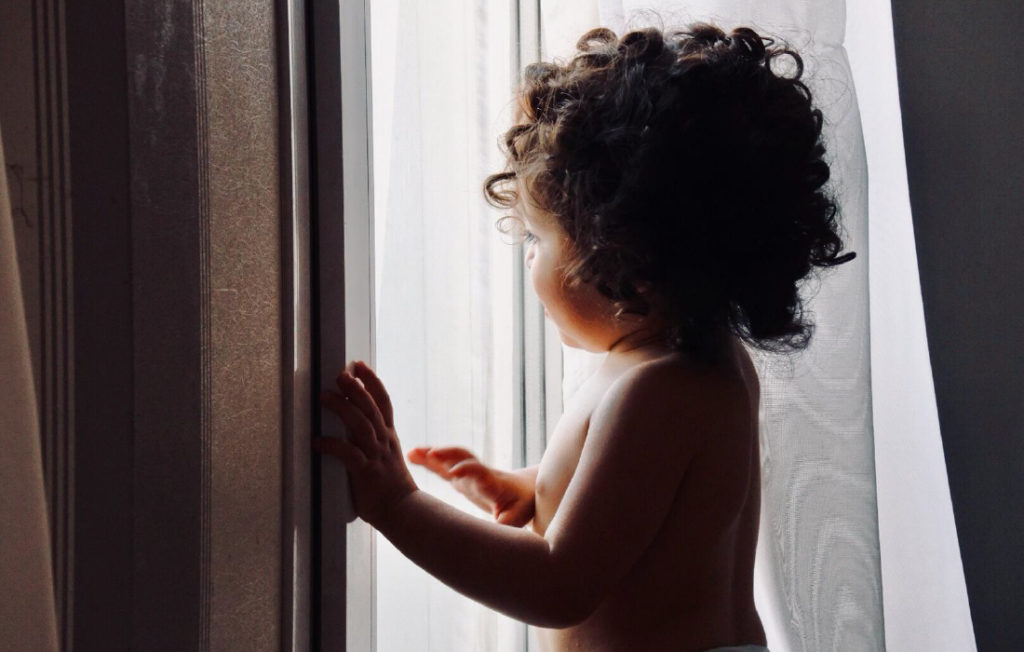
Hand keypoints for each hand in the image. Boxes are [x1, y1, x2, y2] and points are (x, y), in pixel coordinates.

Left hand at [314, 361, 416, 526]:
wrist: (403, 510)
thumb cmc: (390, 486)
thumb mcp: (386, 455)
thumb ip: (374, 439)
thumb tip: (354, 425)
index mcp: (389, 436)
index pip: (383, 401)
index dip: (372, 381)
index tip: (359, 365)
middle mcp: (384, 441)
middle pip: (371, 408)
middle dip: (356, 388)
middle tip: (341, 373)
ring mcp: (376, 455)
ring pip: (361, 425)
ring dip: (342, 408)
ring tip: (324, 396)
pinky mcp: (366, 472)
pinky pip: (348, 454)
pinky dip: (332, 445)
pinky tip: (317, 441)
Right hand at [407, 447, 535, 526]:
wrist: (523, 489)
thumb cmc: (521, 504)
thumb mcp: (518, 516)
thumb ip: (507, 522)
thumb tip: (496, 532)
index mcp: (492, 482)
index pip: (479, 471)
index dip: (468, 470)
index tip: (454, 473)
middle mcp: (478, 473)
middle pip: (462, 457)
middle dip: (446, 454)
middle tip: (429, 453)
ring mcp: (468, 473)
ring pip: (449, 458)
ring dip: (431, 454)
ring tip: (411, 453)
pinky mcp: (459, 477)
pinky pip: (442, 466)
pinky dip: (427, 460)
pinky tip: (411, 456)